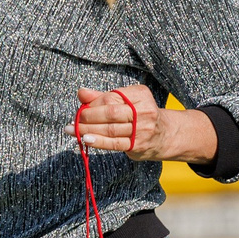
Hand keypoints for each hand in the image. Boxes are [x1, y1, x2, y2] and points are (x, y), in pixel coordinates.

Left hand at [74, 87, 216, 162]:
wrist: (165, 135)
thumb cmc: (140, 115)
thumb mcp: (126, 101)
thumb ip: (102, 97)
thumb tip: (81, 92)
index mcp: (140, 94)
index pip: (111, 97)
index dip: (93, 103)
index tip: (81, 109)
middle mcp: (144, 110)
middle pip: (110, 113)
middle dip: (88, 117)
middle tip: (73, 121)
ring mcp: (143, 129)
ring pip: (110, 129)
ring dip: (88, 130)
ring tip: (73, 130)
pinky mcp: (139, 145)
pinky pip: (115, 143)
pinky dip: (99, 141)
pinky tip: (86, 139)